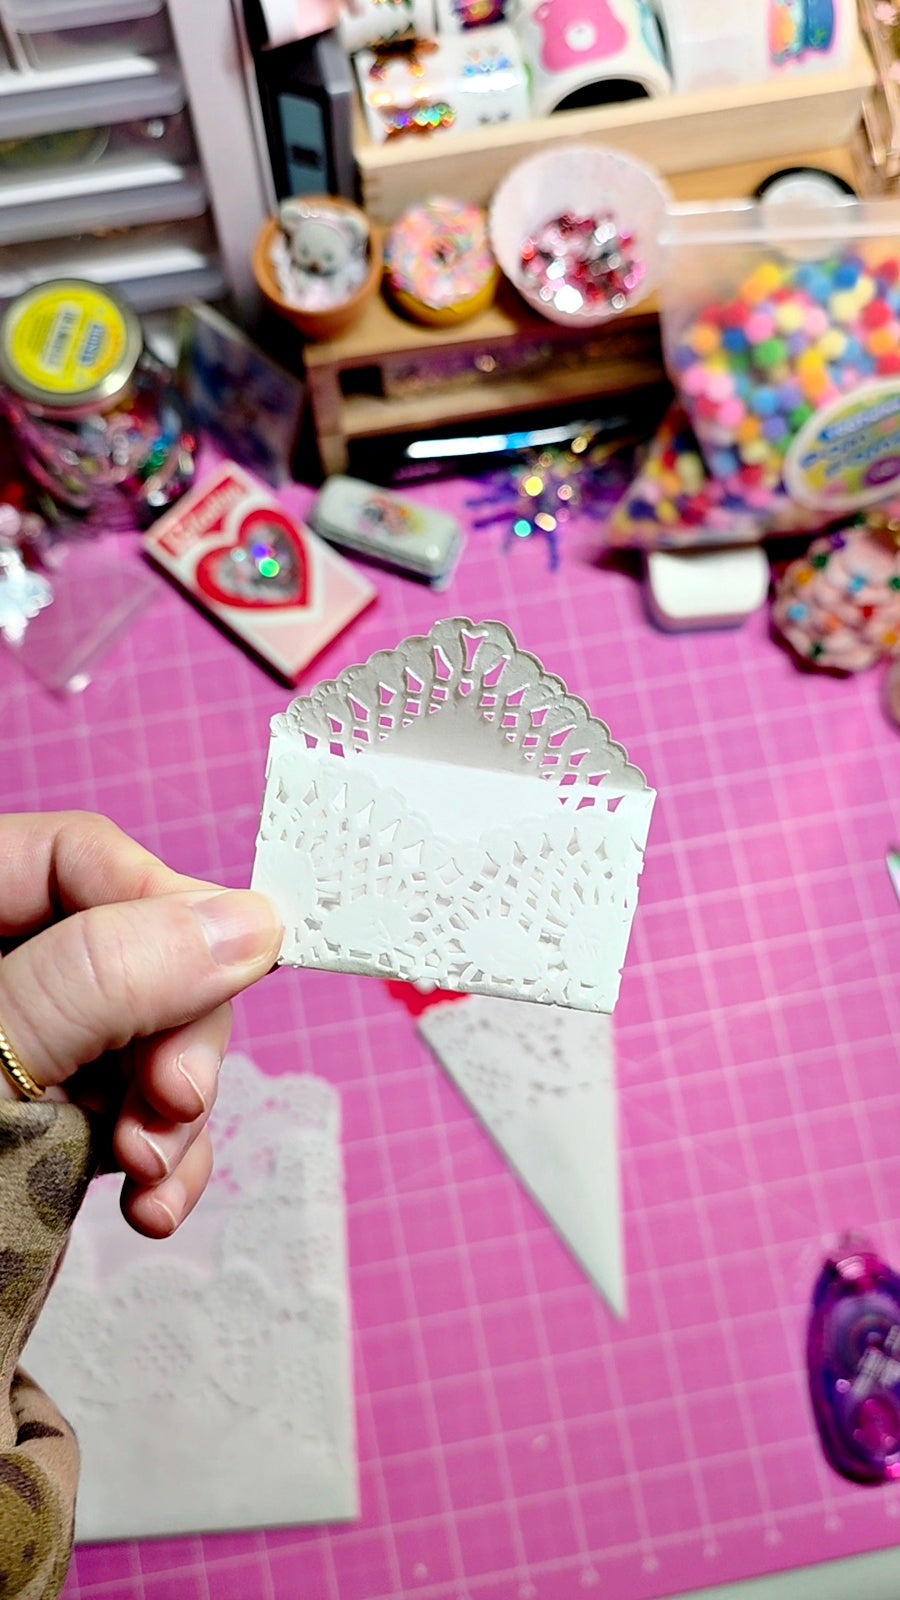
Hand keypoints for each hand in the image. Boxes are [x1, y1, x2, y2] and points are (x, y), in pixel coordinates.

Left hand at [0, 812, 281, 1238]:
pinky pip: (129, 1109)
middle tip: (180, 1100)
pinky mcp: (35, 1121)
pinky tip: (153, 1204)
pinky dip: (160, 1155)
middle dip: (174, 1030)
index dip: (162, 903)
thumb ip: (103, 980)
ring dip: (175, 1109)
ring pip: (142, 1035)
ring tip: (154, 1177)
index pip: (72, 858)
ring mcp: (13, 1052)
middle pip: (126, 946)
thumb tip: (242, 922)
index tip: (230, 968)